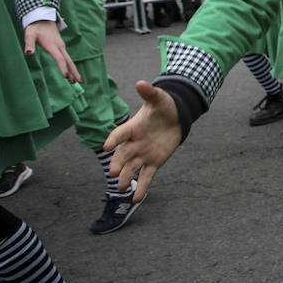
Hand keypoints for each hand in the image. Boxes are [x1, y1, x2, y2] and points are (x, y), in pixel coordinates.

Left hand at [23, 20, 80, 82]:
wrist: (43, 19)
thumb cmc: (35, 28)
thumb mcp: (29, 35)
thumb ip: (29, 44)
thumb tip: (28, 53)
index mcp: (52, 46)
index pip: (59, 58)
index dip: (62, 68)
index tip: (65, 77)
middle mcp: (60, 47)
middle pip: (69, 61)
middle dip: (74, 72)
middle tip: (79, 82)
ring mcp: (61, 47)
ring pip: (69, 60)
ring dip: (73, 70)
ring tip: (76, 81)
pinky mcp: (61, 47)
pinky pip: (67, 58)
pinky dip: (70, 66)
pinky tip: (70, 71)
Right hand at [104, 80, 182, 201]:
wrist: (175, 118)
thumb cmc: (163, 107)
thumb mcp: (159, 99)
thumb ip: (149, 93)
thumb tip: (141, 83)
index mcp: (132, 128)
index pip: (120, 134)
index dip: (113, 140)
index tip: (107, 148)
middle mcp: (134, 143)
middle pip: (123, 155)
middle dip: (118, 163)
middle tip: (114, 172)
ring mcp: (143, 155)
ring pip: (132, 169)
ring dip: (126, 178)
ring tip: (121, 188)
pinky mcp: (153, 163)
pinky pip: (146, 177)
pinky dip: (141, 188)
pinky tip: (136, 199)